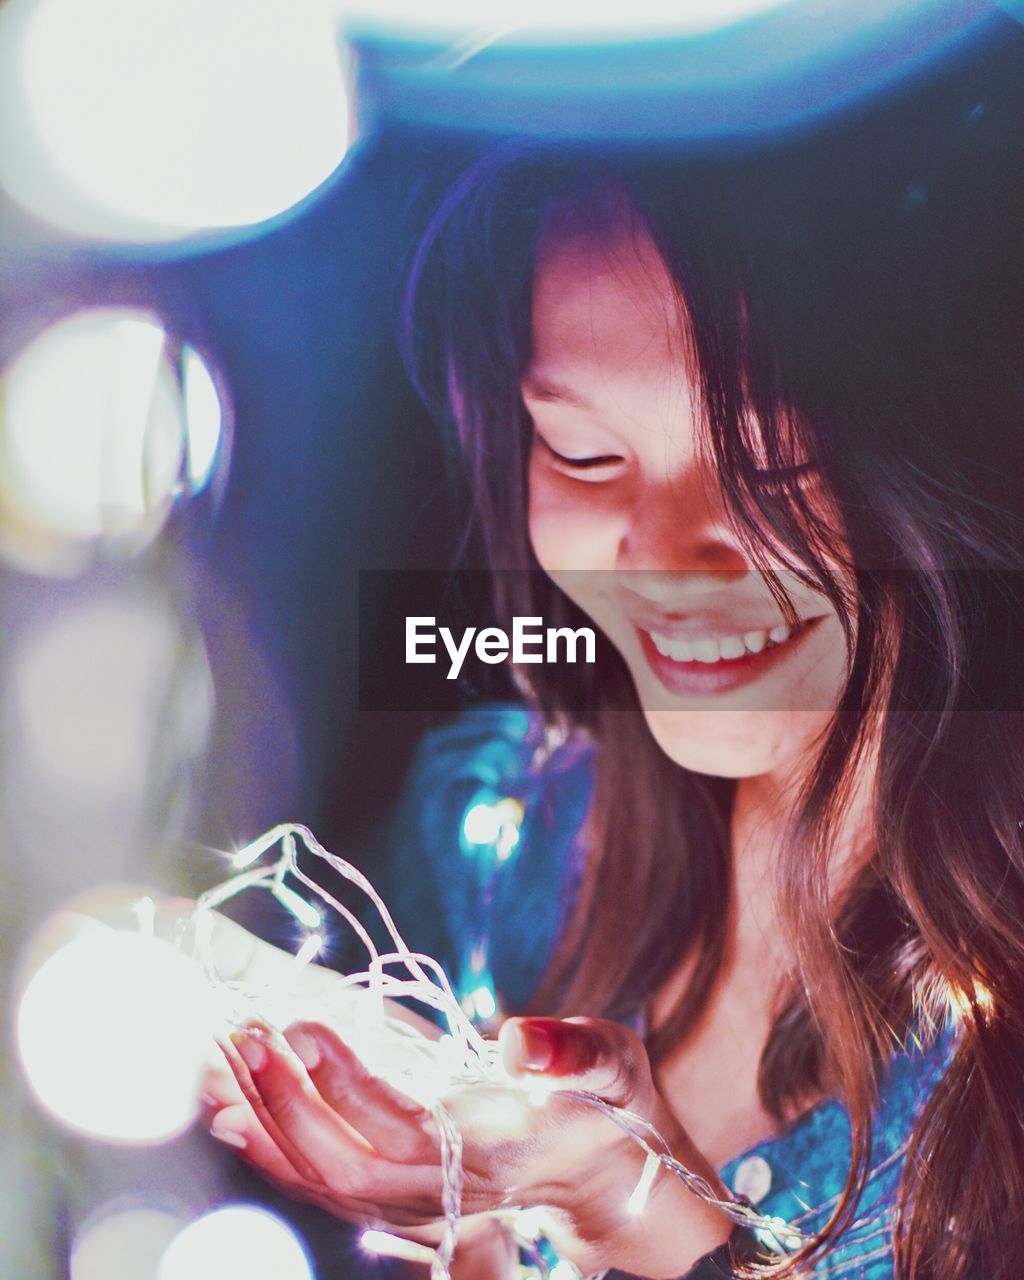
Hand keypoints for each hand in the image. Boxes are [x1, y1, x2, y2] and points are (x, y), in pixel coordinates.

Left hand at [207, 1014, 733, 1278]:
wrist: (615, 1179)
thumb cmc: (615, 1112)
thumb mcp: (616, 1068)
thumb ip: (578, 1052)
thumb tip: (522, 1038)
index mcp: (497, 1153)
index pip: (406, 1130)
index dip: (348, 1086)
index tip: (302, 1027)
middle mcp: (448, 1190)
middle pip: (346, 1169)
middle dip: (285, 1106)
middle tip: (242, 1037)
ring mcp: (418, 1203)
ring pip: (324, 1186)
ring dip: (264, 1129)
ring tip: (215, 1072)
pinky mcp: (399, 1197)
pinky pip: (324, 1186)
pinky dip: (273, 1151)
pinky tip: (234, 1111)